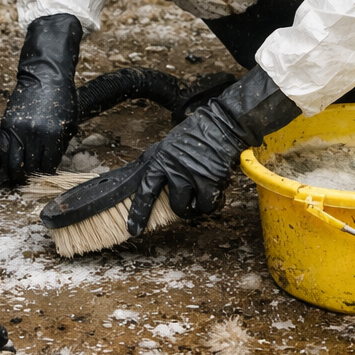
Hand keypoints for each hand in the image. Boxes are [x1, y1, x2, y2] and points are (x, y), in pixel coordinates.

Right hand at [0, 14, 81, 182]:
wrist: (45, 76)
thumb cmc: (62, 97)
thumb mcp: (70, 122)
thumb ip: (61, 144)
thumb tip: (52, 163)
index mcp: (52, 135)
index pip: (48, 166)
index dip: (47, 174)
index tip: (46, 177)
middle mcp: (34, 134)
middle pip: (30, 167)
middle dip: (32, 176)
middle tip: (32, 180)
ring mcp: (18, 130)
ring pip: (14, 163)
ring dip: (16, 173)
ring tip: (18, 178)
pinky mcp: (7, 124)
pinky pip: (3, 150)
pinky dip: (5, 161)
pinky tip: (8, 166)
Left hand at [126, 65, 299, 234]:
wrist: (220, 125)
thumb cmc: (194, 134)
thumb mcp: (167, 145)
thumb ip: (157, 163)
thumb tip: (144, 178)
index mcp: (161, 161)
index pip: (146, 191)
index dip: (139, 212)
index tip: (134, 229)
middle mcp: (176, 170)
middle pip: (175, 205)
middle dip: (182, 207)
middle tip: (188, 201)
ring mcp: (194, 176)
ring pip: (194, 208)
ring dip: (200, 205)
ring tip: (203, 193)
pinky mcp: (212, 180)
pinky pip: (211, 204)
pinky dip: (214, 201)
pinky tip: (215, 189)